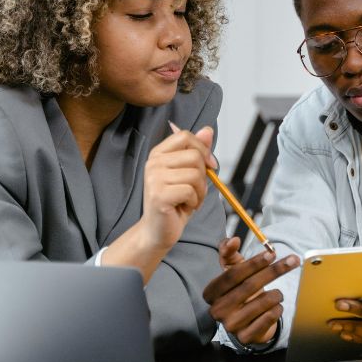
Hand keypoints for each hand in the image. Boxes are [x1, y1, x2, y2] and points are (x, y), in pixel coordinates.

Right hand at [137, 125, 217, 251]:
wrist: (158, 231)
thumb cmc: (175, 203)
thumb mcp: (189, 174)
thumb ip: (197, 151)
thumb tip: (208, 130)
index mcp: (158, 153)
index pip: (185, 135)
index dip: (202, 149)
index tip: (209, 165)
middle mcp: (153, 163)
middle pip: (194, 156)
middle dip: (203, 176)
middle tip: (194, 191)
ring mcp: (154, 178)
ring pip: (195, 175)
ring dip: (199, 191)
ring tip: (188, 200)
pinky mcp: (159, 195)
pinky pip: (190, 191)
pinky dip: (194, 202)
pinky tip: (183, 207)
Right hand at [204, 237, 299, 346]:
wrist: (247, 321)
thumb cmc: (240, 290)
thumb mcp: (232, 270)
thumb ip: (229, 252)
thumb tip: (232, 240)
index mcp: (211, 292)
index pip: (232, 275)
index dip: (253, 263)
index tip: (271, 253)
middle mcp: (217, 310)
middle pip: (249, 287)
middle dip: (273, 271)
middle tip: (292, 260)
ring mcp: (231, 326)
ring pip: (262, 303)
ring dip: (276, 294)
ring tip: (278, 293)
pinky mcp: (245, 337)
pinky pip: (268, 318)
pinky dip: (277, 309)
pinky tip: (276, 307)